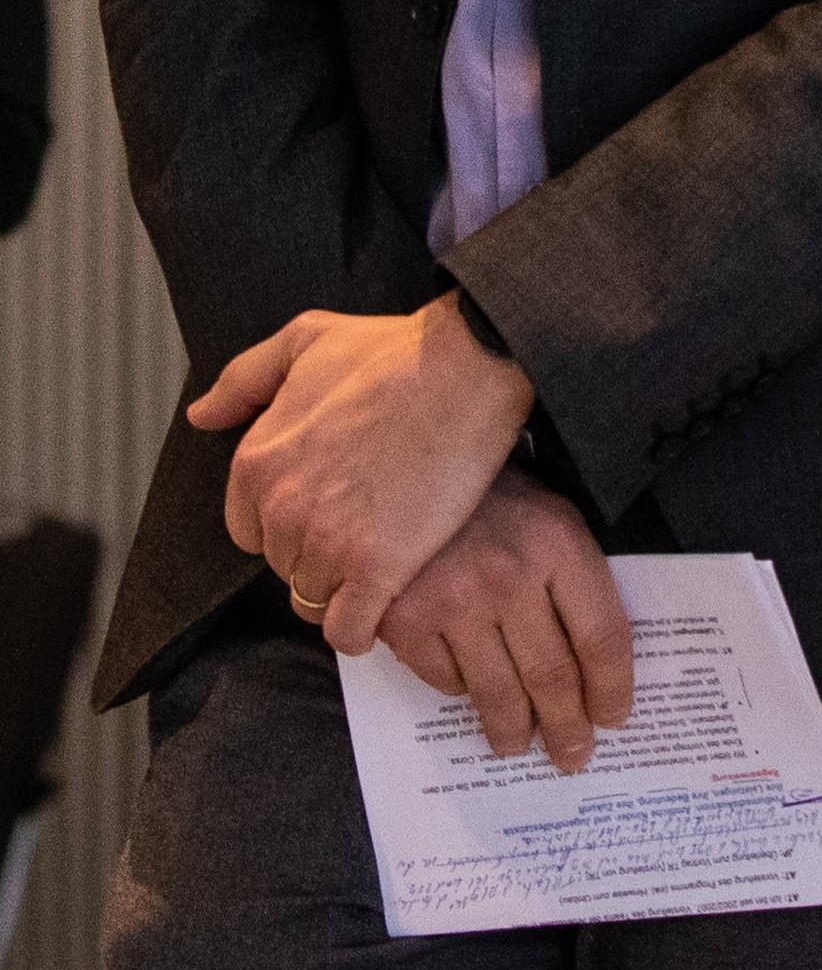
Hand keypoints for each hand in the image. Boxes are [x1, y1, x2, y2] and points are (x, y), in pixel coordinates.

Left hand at [190, 296, 534, 653]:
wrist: (472, 364)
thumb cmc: (398, 351)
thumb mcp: (309, 339)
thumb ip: (244, 378)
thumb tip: (202, 415)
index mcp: (257, 462)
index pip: (250, 530)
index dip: (293, 521)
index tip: (332, 505)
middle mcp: (281, 509)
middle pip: (284, 565)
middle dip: (320, 552)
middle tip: (367, 525)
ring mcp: (327, 541)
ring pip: (313, 599)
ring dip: (344, 588)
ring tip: (382, 561)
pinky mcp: (377, 566)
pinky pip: (348, 630)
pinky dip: (362, 627)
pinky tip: (383, 603)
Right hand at [375, 473, 634, 771]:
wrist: (404, 466)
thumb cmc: (493, 496)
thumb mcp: (551, 519)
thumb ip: (573, 581)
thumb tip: (596, 662)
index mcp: (560, 545)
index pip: (603, 636)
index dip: (613, 688)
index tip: (617, 719)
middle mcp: (512, 578)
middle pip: (553, 675)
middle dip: (568, 727)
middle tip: (574, 757)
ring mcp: (454, 602)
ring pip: (497, 692)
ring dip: (513, 730)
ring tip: (520, 746)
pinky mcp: (404, 621)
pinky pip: (444, 680)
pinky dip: (461, 695)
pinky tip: (471, 697)